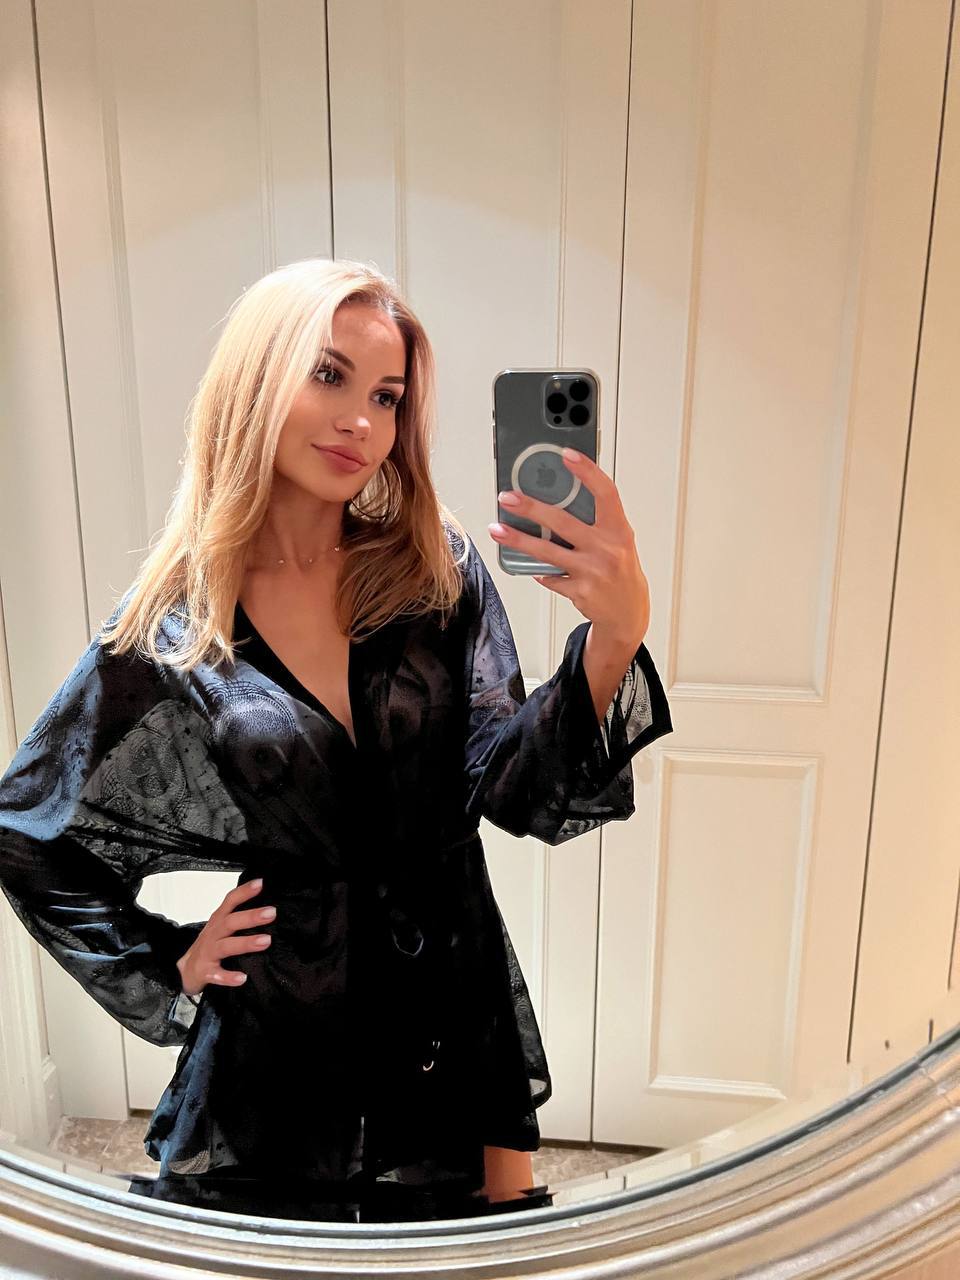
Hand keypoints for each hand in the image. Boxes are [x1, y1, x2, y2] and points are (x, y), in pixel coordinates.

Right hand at [176, 878, 275, 997]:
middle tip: (272, 912)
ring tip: (266, 941)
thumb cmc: (210, 945)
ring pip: (226, 946)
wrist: (185, 970)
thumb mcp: (221, 926)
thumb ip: (239, 916)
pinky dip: (229, 977)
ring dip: (245, 943)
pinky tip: (242, 978)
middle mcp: (213, 934)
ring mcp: (208, 953)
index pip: (230, 901)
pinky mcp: (206, 972)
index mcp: (219, 920)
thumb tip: (268, 908)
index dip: (244, 891)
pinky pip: (217, 975)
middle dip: (251, 916)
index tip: (260, 883)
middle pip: (230, 922)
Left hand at [488, 448, 649, 646]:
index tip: (567, 455)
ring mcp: (592, 571)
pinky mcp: (579, 591)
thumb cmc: (621, 570)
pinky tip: (534, 567)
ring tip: (497, 529)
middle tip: (508, 498)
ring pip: (547, 551)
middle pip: (563, 522)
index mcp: (619, 530)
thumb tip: (558, 499)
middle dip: (531, 508)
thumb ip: (597, 522)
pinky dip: (539, 570)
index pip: (606, 493)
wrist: (628, 612)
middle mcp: (607, 549)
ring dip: (518, 540)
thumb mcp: (618, 540)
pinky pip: (550, 576)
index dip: (588, 472)